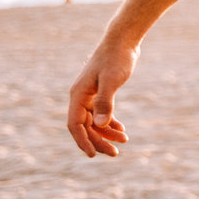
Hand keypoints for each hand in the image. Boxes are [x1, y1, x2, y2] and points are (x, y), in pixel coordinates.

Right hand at [67, 35, 138, 157]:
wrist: (122, 42)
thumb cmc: (116, 59)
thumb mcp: (112, 81)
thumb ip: (105, 102)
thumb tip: (100, 125)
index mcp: (78, 95)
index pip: (75, 125)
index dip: (83, 141)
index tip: (93, 155)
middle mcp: (80, 96)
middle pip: (84, 126)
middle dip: (98, 141)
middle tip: (115, 153)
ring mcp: (89, 95)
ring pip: (93, 121)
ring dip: (106, 133)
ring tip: (124, 141)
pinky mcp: (99, 92)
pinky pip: (100, 114)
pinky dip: (110, 123)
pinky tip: (121, 130)